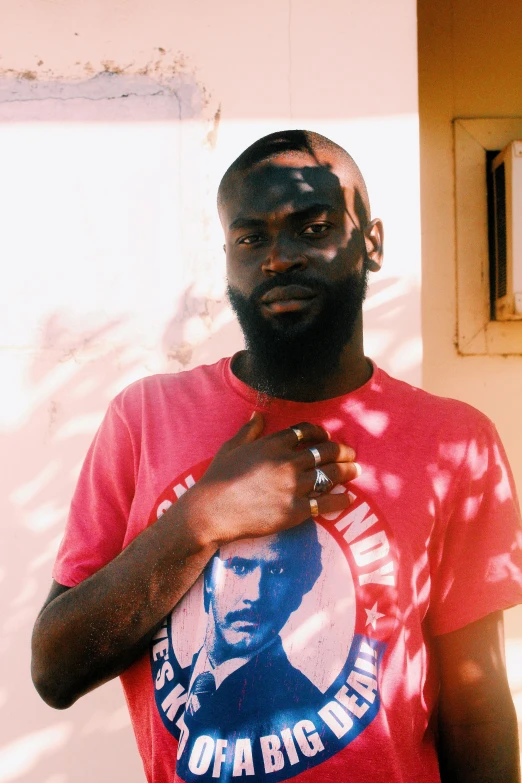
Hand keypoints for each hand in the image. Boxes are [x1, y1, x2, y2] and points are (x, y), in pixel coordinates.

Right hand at [185, 412, 358, 545]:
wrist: (212, 511)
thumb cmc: (217, 479)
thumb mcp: (231, 447)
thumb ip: (249, 430)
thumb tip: (257, 414)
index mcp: (273, 444)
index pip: (306, 431)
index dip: (320, 432)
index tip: (327, 436)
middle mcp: (287, 461)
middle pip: (325, 451)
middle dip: (342, 451)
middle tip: (351, 454)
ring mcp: (293, 486)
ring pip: (329, 474)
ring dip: (347, 471)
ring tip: (356, 471)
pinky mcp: (295, 510)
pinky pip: (326, 503)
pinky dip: (341, 500)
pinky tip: (349, 499)